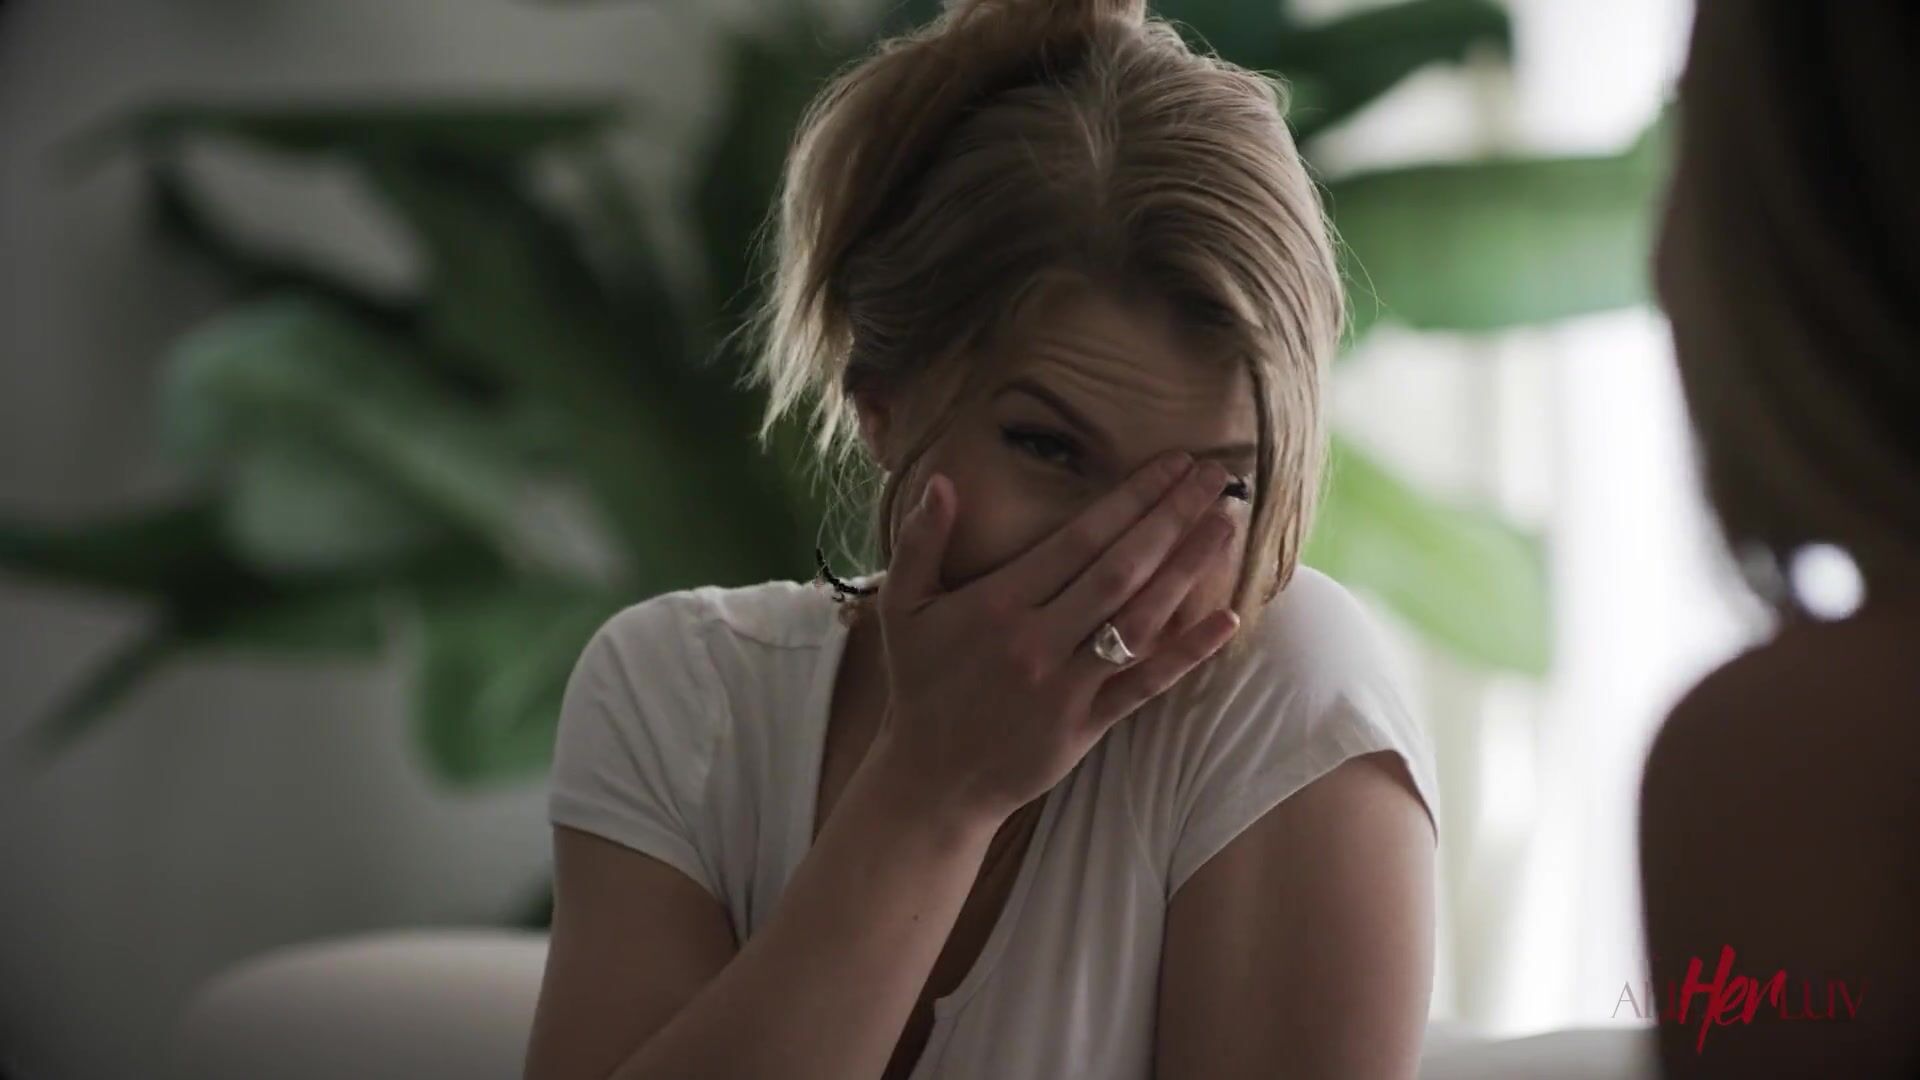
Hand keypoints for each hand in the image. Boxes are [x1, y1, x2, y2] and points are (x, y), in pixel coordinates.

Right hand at [869, 451, 1244, 826]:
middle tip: (1215, 479)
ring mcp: (1065, 685)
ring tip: (1225, 527)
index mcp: (998, 603)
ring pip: (1139, 619)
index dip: (1131, 498)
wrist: (930, 781)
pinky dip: (1187, 653)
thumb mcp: (902, 609)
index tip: (1171, 465)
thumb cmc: (920, 685)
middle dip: (1171, 518)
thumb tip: (942, 481)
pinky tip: (1227, 619)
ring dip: (1188, 570)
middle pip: (1120, 569)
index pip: (1079, 539)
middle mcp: (1037, 640)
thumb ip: (920, 542)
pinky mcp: (1086, 725)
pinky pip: (1145, 685)